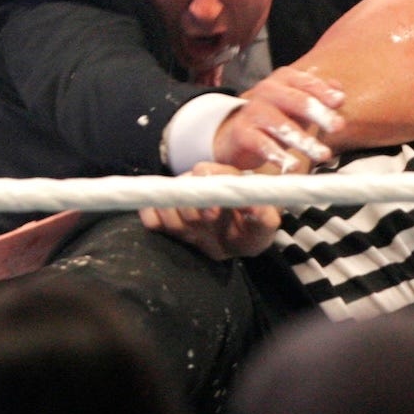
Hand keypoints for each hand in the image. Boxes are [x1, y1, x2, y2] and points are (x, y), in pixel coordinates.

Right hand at [139, 162, 282, 259]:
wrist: (234, 241)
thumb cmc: (250, 230)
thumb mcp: (264, 226)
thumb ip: (265, 216)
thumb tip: (254, 207)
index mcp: (221, 179)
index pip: (203, 171)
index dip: (204, 188)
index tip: (213, 212)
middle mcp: (196, 184)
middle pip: (181, 190)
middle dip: (193, 212)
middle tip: (208, 224)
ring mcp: (178, 198)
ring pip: (164, 204)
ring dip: (177, 223)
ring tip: (195, 234)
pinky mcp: (162, 213)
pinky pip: (148, 214)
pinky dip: (154, 221)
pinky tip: (171, 232)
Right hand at [213, 66, 344, 171]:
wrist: (239, 135)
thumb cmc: (279, 116)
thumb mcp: (301, 105)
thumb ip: (321, 98)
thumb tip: (340, 94)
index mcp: (284, 79)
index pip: (307, 83)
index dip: (324, 92)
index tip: (340, 101)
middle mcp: (267, 90)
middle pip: (297, 101)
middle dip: (319, 114)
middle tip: (338, 127)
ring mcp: (253, 110)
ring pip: (282, 126)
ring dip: (305, 141)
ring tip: (323, 155)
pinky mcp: (242, 132)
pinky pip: (263, 145)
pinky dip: (279, 157)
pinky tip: (293, 167)